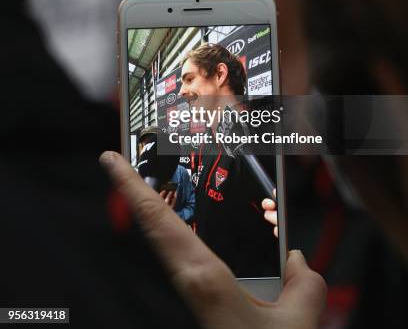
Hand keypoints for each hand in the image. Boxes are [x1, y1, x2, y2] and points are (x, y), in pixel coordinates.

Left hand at [100, 151, 326, 328]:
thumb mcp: (297, 323)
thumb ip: (305, 285)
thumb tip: (296, 261)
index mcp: (203, 276)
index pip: (155, 219)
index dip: (129, 185)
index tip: (111, 158)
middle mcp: (190, 280)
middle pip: (156, 224)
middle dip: (143, 191)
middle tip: (141, 157)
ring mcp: (192, 291)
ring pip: (174, 242)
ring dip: (170, 215)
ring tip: (180, 184)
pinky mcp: (200, 301)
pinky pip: (192, 260)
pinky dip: (195, 238)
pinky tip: (218, 233)